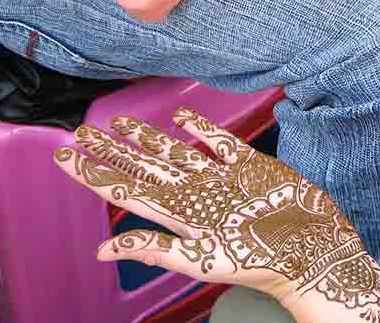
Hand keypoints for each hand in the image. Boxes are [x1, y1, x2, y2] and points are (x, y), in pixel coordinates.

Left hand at [53, 109, 379, 320]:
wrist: (314, 249)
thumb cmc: (263, 260)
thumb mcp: (203, 260)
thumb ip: (156, 249)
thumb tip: (103, 252)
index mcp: (181, 213)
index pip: (126, 189)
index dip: (95, 173)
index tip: (66, 156)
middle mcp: (196, 192)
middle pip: (145, 166)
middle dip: (112, 150)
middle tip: (81, 132)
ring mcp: (221, 178)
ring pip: (176, 152)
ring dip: (147, 138)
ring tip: (120, 123)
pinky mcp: (250, 165)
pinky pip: (220, 143)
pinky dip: (201, 129)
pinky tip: (183, 118)